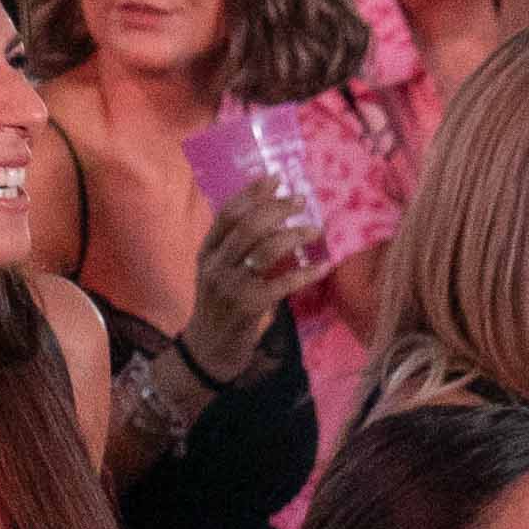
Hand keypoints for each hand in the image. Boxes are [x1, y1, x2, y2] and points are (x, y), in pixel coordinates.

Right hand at [175, 175, 316, 385]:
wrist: (208, 349)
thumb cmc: (218, 306)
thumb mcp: (216, 272)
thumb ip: (232, 247)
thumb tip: (267, 215)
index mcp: (206, 251)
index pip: (227, 213)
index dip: (252, 193)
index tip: (276, 179)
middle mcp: (215, 265)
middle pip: (248, 226)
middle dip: (278, 209)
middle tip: (301, 201)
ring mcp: (230, 286)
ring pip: (265, 250)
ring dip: (293, 235)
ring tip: (313, 230)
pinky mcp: (248, 307)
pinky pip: (282, 284)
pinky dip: (305, 273)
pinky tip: (322, 267)